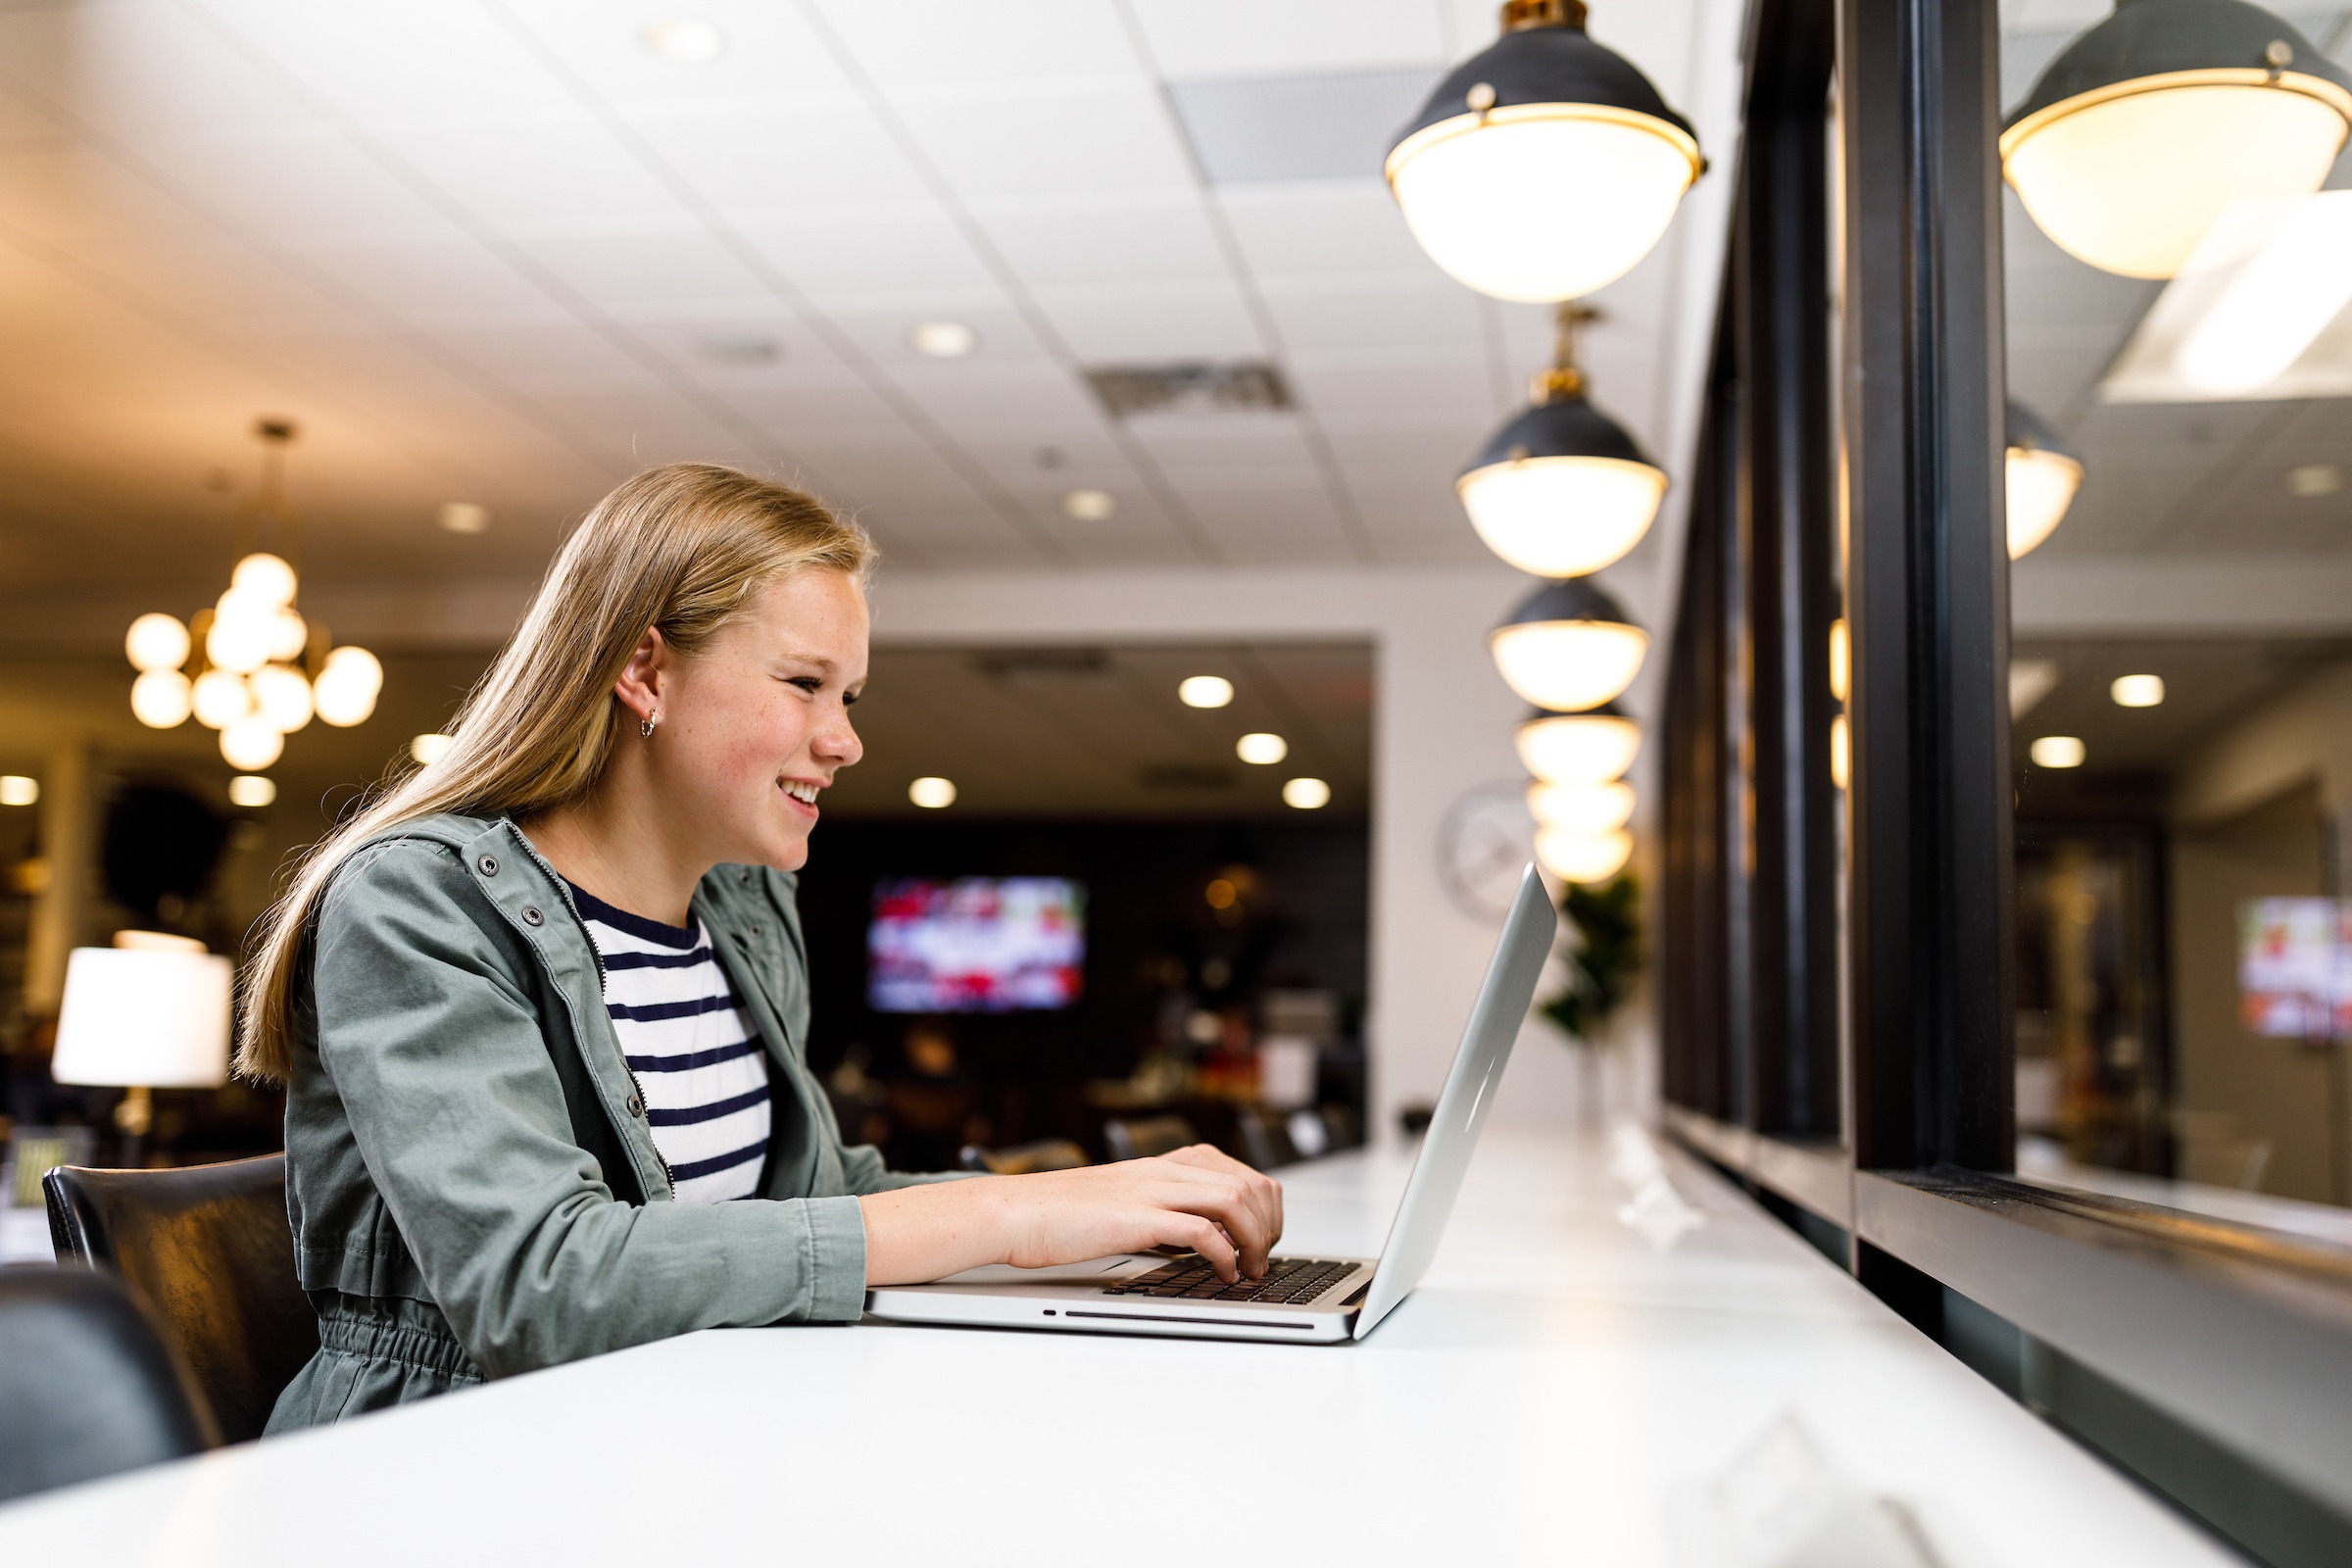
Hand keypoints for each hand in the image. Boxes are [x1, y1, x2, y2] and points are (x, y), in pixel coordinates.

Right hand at [860, 1145, 1284, 1286]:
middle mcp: (1164, 1170)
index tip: (1262, 1238)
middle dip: (1268, 1224)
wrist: (1015, 1212)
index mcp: (1162, 1164)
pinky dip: (1224, 1254)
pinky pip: (1201, 1230)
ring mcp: (1151, 1190)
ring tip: (1249, 1269)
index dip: (1263, 1205)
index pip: (1239, 1169)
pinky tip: (1223, 1273)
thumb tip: (1197, 1239)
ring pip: (1234, 1200)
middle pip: (1248, 1182)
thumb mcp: (1121, 1203)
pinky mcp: (1137, 1218)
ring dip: (1254, 1239)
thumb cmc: (1059, 1216)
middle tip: (1262, 1257)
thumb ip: (1159, 1211)